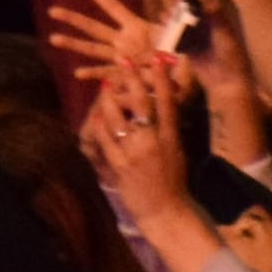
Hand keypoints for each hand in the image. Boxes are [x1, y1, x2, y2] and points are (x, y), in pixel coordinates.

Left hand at [87, 50, 201, 222]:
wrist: (168, 212)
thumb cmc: (174, 182)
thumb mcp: (177, 153)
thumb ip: (169, 130)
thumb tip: (164, 109)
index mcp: (172, 139)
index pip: (168, 103)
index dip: (162, 79)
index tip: (158, 59)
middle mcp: (155, 142)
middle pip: (142, 104)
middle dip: (132, 80)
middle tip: (124, 61)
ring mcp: (136, 153)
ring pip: (119, 119)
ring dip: (109, 100)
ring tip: (104, 85)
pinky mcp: (120, 166)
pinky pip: (106, 141)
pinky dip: (99, 127)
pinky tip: (94, 116)